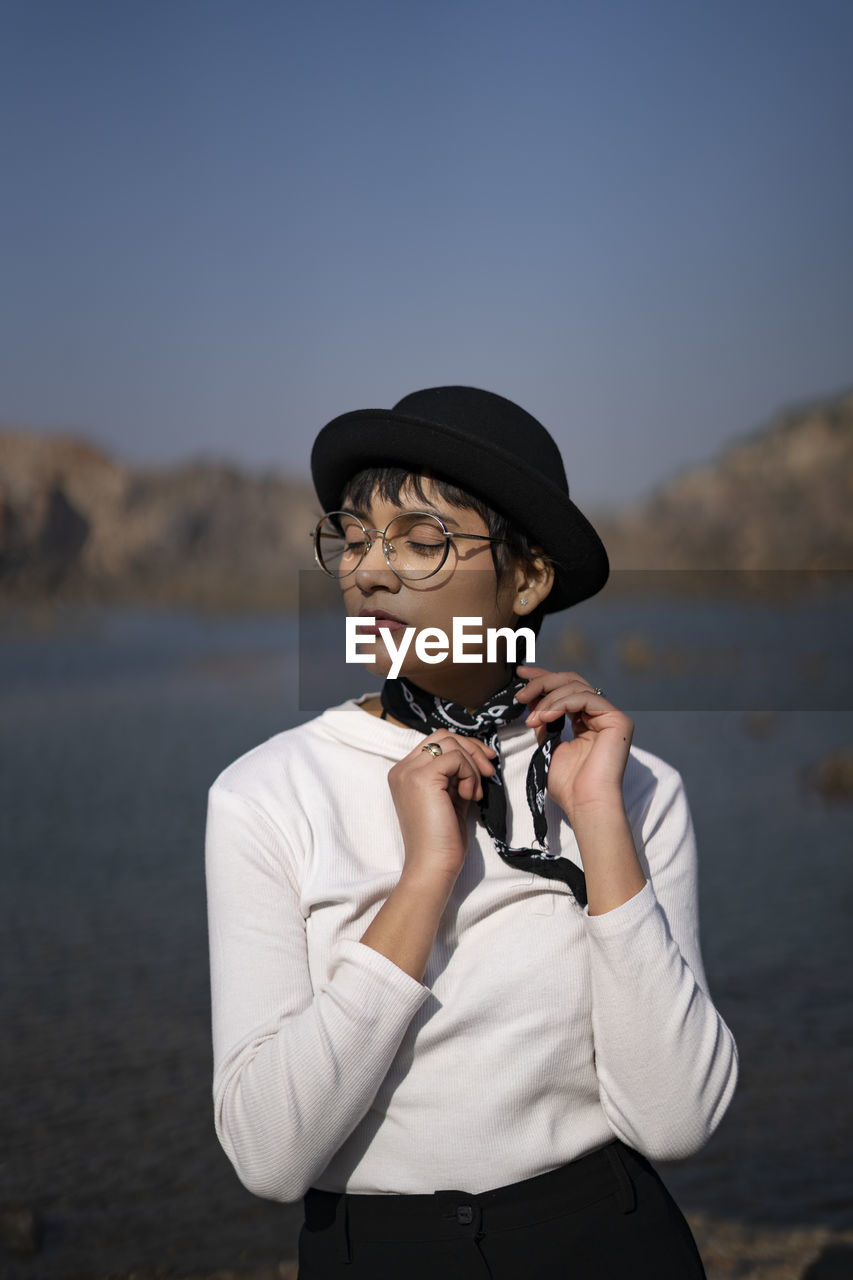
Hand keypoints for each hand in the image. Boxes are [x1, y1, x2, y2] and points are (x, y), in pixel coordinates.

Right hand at [387, 732, 497, 885]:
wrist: (433, 865)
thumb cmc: (442, 840)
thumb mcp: (450, 798)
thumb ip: (455, 776)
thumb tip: (476, 756)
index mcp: (405, 773)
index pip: (436, 742)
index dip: (465, 748)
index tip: (485, 765)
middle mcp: (402, 769)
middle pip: (443, 736)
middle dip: (472, 750)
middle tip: (489, 772)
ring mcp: (409, 772)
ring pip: (451, 744)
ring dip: (472, 766)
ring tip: (474, 793)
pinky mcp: (422, 778)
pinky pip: (455, 758)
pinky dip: (470, 775)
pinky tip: (469, 797)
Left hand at [515, 665, 633, 817]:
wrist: (586, 804)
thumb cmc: (569, 785)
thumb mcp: (549, 746)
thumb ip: (545, 722)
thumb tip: (533, 702)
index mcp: (587, 721)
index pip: (565, 689)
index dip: (542, 677)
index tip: (520, 673)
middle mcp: (600, 715)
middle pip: (570, 681)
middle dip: (541, 683)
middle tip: (520, 694)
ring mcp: (611, 716)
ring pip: (575, 686)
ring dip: (547, 698)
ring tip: (532, 719)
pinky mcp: (617, 720)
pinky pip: (585, 697)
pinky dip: (561, 703)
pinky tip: (545, 717)